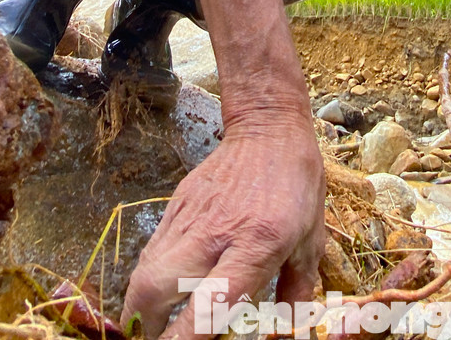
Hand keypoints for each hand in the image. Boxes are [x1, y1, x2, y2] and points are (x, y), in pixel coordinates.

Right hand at [122, 114, 325, 338]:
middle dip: (146, 326)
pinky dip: (147, 279)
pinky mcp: (174, 205)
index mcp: (256, 244)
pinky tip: (161, 290)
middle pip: (156, 288)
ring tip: (154, 325)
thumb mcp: (309, 243)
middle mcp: (215, 233)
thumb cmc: (296, 187)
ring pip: (144, 271)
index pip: (212, 301)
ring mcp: (189, 218)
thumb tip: (290, 331)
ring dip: (141, 306)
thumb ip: (295, 293)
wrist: (268, 131)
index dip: (188, 337)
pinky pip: (149, 251)